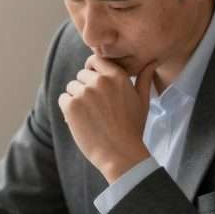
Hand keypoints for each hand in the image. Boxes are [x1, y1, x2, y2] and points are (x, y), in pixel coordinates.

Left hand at [58, 56, 157, 182]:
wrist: (120, 153)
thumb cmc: (132, 129)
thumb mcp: (143, 101)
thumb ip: (144, 79)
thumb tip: (151, 62)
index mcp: (117, 76)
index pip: (95, 60)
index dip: (92, 69)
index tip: (92, 81)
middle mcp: (100, 81)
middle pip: (81, 74)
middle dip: (85, 87)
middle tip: (95, 108)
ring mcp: (84, 92)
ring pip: (71, 87)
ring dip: (76, 99)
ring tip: (89, 116)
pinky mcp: (71, 106)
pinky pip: (63, 99)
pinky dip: (67, 109)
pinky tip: (79, 121)